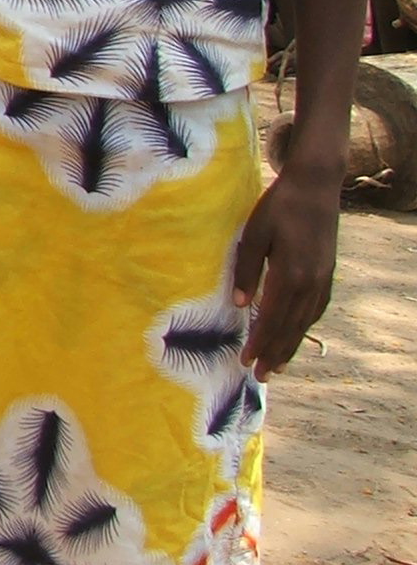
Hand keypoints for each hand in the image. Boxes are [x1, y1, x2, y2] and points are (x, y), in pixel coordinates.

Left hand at [234, 163, 340, 379]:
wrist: (315, 188)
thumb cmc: (277, 207)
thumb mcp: (254, 233)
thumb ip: (246, 269)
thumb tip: (238, 305)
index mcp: (289, 274)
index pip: (271, 318)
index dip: (259, 341)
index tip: (246, 361)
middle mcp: (310, 283)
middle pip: (290, 327)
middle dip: (275, 352)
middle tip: (261, 376)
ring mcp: (322, 280)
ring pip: (305, 322)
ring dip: (291, 344)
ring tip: (278, 365)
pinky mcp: (327, 274)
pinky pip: (316, 309)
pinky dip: (305, 326)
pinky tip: (297, 333)